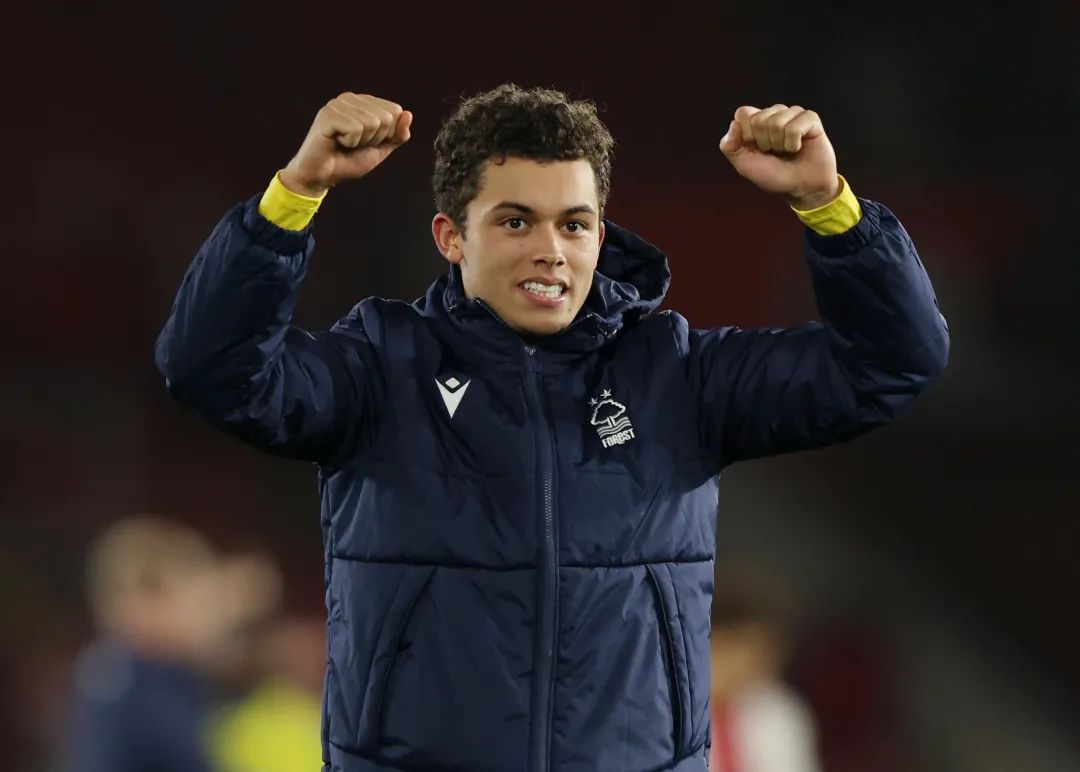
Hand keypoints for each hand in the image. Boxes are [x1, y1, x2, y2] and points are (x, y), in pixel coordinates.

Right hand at [280, 93, 412, 196]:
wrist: (323, 176)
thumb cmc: (348, 160)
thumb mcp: (380, 149)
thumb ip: (397, 134)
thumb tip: (408, 114)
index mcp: (364, 102)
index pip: (395, 111)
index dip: (387, 134)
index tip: (367, 142)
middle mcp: (351, 98)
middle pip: (386, 117)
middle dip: (375, 138)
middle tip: (355, 145)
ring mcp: (338, 104)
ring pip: (372, 122)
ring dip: (361, 142)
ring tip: (345, 144)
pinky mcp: (328, 114)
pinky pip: (356, 128)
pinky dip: (350, 142)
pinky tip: (337, 142)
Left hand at [719, 105, 838, 209]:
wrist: (802, 188)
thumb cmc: (774, 176)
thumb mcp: (744, 165)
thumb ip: (730, 147)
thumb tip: (733, 124)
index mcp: (755, 121)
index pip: (743, 113)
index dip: (747, 135)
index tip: (756, 149)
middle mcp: (773, 113)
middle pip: (758, 119)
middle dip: (764, 142)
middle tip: (774, 152)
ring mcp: (792, 113)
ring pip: (776, 122)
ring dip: (780, 145)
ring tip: (786, 151)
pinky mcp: (810, 118)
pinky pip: (795, 127)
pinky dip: (793, 144)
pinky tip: (798, 147)